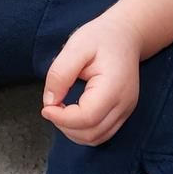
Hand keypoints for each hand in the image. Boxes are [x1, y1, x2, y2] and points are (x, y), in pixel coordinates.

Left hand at [41, 15, 141, 146]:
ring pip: (96, 138)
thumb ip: (60, 74)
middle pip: (92, 133)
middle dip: (65, 126)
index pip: (87, 118)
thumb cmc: (101, 37)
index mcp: (114, 87)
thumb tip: (50, 101)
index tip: (46, 107)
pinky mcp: (123, 113)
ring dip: (73, 131)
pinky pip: (101, 133)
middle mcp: (124, 104)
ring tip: (61, 110)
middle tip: (51, 107)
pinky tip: (72, 114)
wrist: (126, 34)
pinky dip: (83, 131)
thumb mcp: (76, 46)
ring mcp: (126, 110)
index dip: (62, 118)